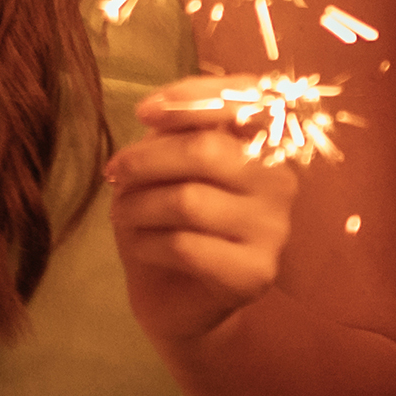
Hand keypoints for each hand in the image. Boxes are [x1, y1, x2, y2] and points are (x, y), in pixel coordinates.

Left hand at [102, 81, 298, 345]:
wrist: (176, 297)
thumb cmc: (170, 220)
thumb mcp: (166, 165)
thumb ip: (174, 131)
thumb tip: (157, 113)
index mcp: (266, 142)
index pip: (246, 99)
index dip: (192, 98)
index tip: (143, 112)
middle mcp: (281, 181)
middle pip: (206, 151)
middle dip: (146, 159)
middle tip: (114, 173)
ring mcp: (274, 230)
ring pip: (190, 201)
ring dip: (138, 205)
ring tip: (121, 213)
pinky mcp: (254, 273)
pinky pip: (186, 246)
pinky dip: (147, 243)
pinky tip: (140, 246)